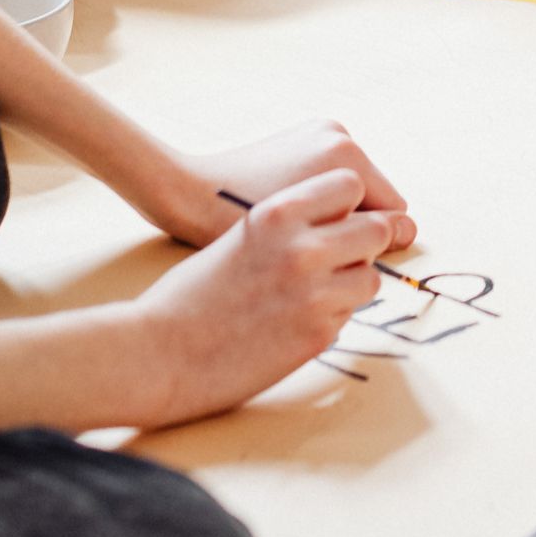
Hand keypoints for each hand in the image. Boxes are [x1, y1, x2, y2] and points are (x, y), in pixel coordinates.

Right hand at [130, 168, 392, 424]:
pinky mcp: (317, 336)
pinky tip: (291, 324)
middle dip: (365, 242)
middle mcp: (302, 248)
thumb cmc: (192, 293)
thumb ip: (292, 224)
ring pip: (370, 278)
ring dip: (350, 284)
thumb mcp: (241, 235)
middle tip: (342, 257)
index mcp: (277, 212)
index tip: (341, 216)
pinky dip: (328, 318)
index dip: (350, 202)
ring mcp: (314, 294)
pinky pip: (347, 316)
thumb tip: (346, 222)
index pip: (351, 184)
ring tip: (310, 294)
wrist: (158, 352)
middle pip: (376, 229)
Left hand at [166, 119, 415, 252]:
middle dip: (352, 225)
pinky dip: (319, 199)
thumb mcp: (305, 240)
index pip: (391, 211)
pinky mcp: (303, 136)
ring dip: (334, 215)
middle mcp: (338, 135)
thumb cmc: (239, 224)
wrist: (188, 191)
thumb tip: (409, 232)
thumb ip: (363, 237)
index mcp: (343, 155)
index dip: (369, 244)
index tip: (334, 260)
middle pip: (373, 198)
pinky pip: (331, 178)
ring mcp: (320, 132)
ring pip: (352, 191)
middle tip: (315, 247)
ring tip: (299, 232)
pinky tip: (290, 216)